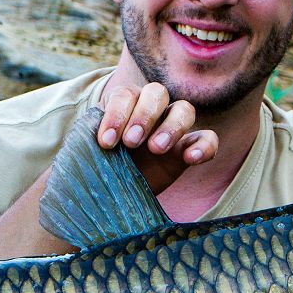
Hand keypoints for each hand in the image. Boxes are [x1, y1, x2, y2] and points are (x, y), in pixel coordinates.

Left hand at [96, 82, 217, 193]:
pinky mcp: (188, 150)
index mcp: (123, 106)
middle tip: (131, 142)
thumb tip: (88, 146)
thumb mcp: (86, 156)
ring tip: (156, 149)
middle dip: (144, 115)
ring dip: (172, 126)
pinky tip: (192, 159)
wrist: (108, 199)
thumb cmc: (95, 171)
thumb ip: (87, 144)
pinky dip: (204, 145)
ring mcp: (172, 129)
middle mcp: (150, 111)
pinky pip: (206, 139)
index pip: (126, 95)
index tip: (106, 142)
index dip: (117, 114)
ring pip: (184, 110)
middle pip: (157, 93)